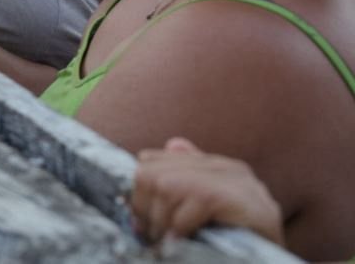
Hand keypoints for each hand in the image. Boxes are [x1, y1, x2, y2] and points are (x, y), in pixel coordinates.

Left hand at [131, 138, 283, 245]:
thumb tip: (146, 156)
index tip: (141, 222)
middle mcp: (228, 168)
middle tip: (152, 236)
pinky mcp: (242, 198)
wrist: (269, 263)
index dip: (139, 193)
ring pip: (166, 185)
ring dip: (160, 221)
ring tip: (167, 242)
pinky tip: (183, 242)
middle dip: (144, 208)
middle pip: (154, 172)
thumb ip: (180, 184)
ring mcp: (238, 182)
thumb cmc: (237, 244)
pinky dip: (180, 226)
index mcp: (216, 167)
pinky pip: (192, 202)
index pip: (154, 161)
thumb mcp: (204, 216)